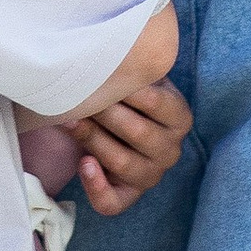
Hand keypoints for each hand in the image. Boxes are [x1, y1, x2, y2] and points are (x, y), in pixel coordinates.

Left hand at [68, 74, 190, 214]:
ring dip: (93, 139)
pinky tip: (83, 163)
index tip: (103, 75)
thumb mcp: (141, 75)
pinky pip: (113, 202)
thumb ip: (138, 65)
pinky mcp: (129, 195)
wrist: (120, 117)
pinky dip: (96, 186)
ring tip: (71, 119)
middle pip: (138, 133)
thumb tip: (121, 48)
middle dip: (105, 112)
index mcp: (179, 117)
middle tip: (80, 95)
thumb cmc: (128, 91)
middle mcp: (171, 150)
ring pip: (123, 163)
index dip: (128, 89)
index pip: (157, 103)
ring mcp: (152, 175)